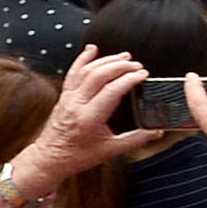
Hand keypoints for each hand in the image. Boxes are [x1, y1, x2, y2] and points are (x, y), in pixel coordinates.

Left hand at [19, 46, 157, 186]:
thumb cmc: (78, 156)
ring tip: (124, 57)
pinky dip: (83, 58)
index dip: (130, 79)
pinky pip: (74, 72)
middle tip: (137, 66)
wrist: (50, 158)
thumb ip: (136, 139)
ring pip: (87, 70)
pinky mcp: (64, 95)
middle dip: (120, 66)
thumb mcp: (111, 151)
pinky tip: (92, 49)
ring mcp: (68, 98)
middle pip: (99, 75)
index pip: (112, 90)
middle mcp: (77, 104)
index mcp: (90, 118)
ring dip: (107, 60)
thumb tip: (156, 132)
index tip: (143, 75)